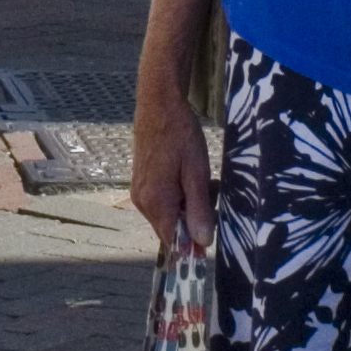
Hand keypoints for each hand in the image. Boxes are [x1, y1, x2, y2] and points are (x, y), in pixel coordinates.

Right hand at [130, 73, 214, 254]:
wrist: (158, 104)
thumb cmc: (180, 135)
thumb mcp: (197, 172)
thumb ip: (199, 209)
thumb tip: (202, 243)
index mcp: (156, 201)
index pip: (173, 242)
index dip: (192, 246)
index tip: (210, 240)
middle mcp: (142, 202)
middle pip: (171, 230)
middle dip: (193, 221)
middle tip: (210, 194)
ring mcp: (139, 193)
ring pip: (168, 215)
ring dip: (187, 207)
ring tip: (201, 181)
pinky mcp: (141, 184)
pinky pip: (162, 203)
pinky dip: (178, 197)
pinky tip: (188, 177)